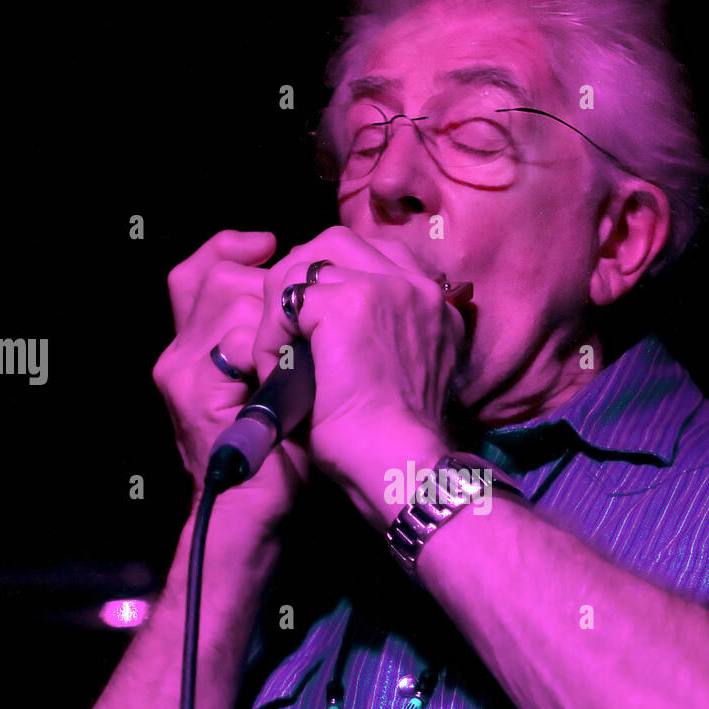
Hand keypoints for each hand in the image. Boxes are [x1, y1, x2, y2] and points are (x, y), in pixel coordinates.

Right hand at [152, 229, 310, 536]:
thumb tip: (320, 292)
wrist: (255, 510)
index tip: (270, 246)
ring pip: (230, 299)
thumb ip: (284, 338)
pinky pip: (236, 338)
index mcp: (194, 347)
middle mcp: (178, 352)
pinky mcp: (192, 389)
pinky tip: (298, 371)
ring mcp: (181, 370)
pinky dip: (274, 349)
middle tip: (307, 313)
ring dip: (279, 320)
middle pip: (216, 276)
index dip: (231, 248)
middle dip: (269, 287)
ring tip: (305, 351)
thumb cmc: (282, 452)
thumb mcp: (284, 384)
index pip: (199, 270)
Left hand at [253, 226, 466, 526]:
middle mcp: (418, 286)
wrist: (400, 466)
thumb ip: (387, 340)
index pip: (377, 256)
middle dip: (300, 278)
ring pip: (308, 264)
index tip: (313, 320)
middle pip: (339, 243)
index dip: (335, 279)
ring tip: (277, 351)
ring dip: (282, 305)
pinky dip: (271, 334)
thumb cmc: (396, 442)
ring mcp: (383, 288)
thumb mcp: (405, 377)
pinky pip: (288, 299)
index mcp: (437, 304)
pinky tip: (274, 370)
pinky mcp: (347, 304)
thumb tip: (334, 332)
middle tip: (283, 323)